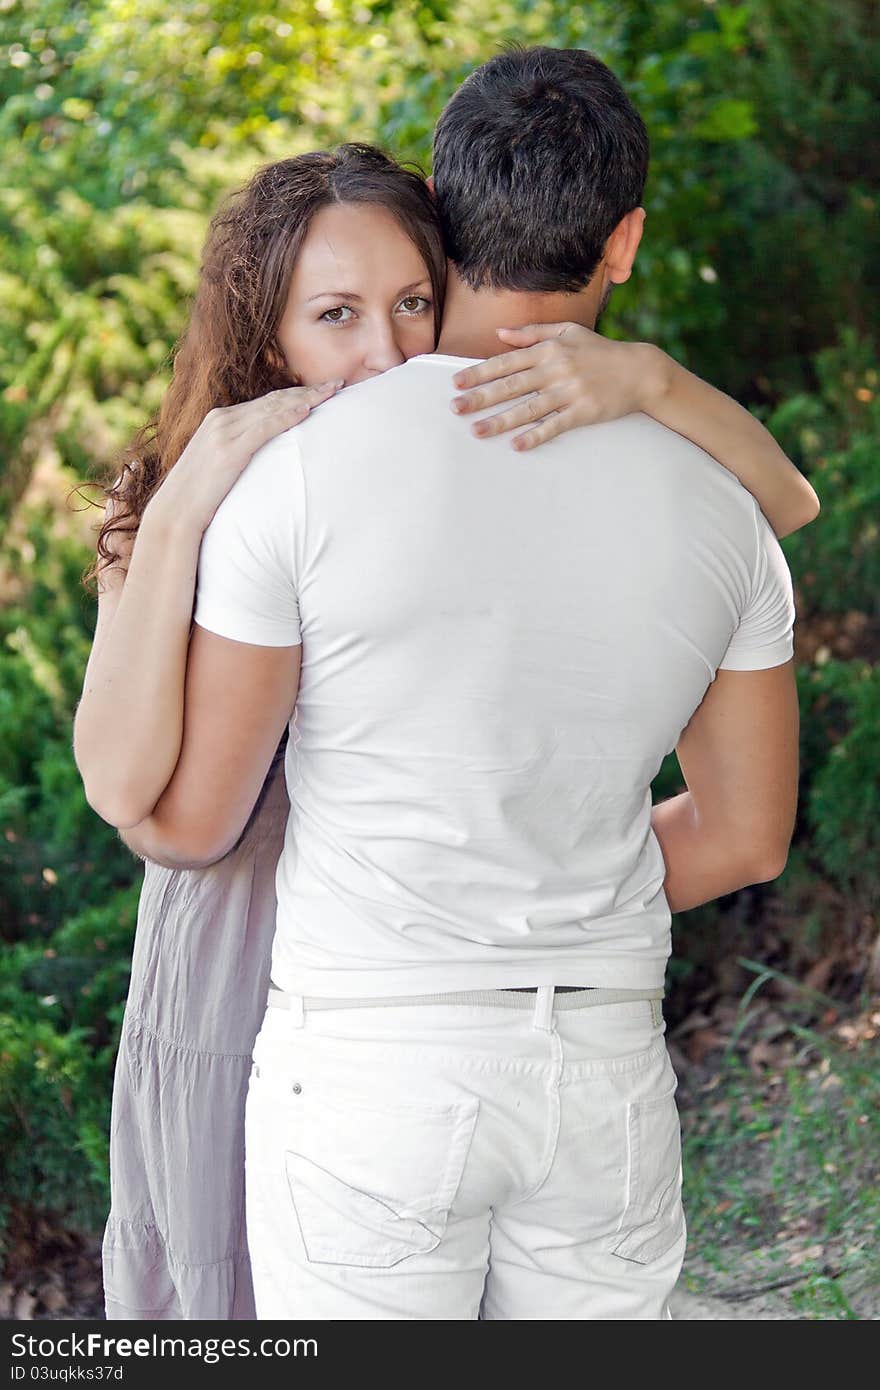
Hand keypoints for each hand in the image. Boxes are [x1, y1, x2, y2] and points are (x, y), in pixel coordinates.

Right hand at [148, 382, 341, 531]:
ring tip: (332, 391)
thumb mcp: (221, 467)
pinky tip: (307, 411)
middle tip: (339, 383)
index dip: (297, 395)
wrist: (175, 513)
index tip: (322, 391)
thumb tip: (264, 460)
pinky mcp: (228, 449)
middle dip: (309, 390)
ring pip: (273, 408)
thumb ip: (239, 454)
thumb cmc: (200, 497)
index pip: (267, 402)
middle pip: (275, 399)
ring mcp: (224, 432)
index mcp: (220, 420)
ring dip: (306, 398)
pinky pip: (264, 427)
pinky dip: (287, 417)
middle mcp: (222, 419)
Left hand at [450, 324, 659, 450]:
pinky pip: (555, 426)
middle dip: (481, 397)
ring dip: (501, 421)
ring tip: (477, 431)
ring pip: (529, 408)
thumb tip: (499, 333)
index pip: (506, 361)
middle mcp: (556, 369)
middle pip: (511, 385)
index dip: (480, 372)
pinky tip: (517, 445)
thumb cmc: (600, 351)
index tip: (456, 382)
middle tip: (455, 408)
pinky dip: (536, 436)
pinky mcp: (584, 412)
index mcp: (549, 350)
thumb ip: (532, 333)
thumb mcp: (568, 332)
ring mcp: (570, 391)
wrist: (640, 370)